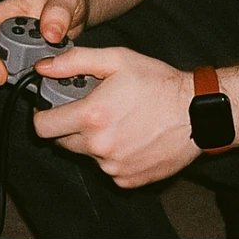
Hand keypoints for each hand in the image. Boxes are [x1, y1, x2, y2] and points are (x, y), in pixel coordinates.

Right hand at [0, 0, 87, 85]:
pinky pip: (25, 76)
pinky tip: (48, 79)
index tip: (0, 76)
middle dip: (8, 71)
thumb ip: (58, 12)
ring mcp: (17, 47)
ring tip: (45, 74)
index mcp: (5, 13)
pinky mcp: (29, 60)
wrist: (75, 8)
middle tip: (29, 76)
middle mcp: (7, 31)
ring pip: (9, 70)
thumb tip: (50, 34)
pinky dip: (35, 80)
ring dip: (24, 77)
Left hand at [31, 45, 198, 187]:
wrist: (196, 112)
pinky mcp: (127, 180)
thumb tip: (43, 68)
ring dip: (91, 139)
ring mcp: (113, 167)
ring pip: (85, 154)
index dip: (42, 114)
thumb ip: (74, 61)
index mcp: (92, 116)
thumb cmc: (157, 82)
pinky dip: (111, 154)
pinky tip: (128, 135)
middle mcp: (99, 146)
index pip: (42, 127)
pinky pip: (106, 168)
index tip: (51, 106)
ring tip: (115, 119)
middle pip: (61, 141)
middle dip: (68, 125)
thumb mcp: (116, 59)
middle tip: (90, 107)